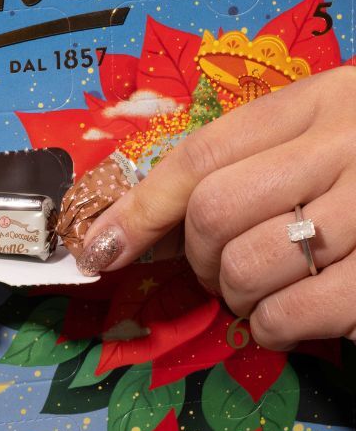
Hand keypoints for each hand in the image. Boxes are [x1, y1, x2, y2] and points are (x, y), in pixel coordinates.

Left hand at [75, 67, 355, 349]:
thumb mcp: (327, 128)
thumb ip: (250, 160)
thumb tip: (140, 227)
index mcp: (318, 102)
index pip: (199, 155)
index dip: (137, 210)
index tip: (99, 250)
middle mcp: (348, 144)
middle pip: (213, 211)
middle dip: (197, 258)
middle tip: (217, 271)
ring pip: (249, 264)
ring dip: (235, 296)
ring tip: (257, 294)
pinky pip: (301, 313)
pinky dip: (274, 328)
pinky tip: (284, 322)